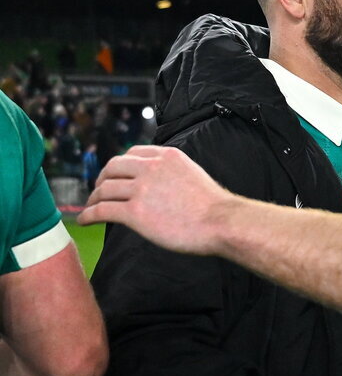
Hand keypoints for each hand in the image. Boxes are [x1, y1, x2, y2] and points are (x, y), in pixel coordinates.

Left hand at [78, 146, 228, 254]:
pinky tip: (85, 220)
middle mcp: (150, 167)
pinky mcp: (135, 212)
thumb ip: (172, 174)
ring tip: (90, 208)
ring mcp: (141, 189)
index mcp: (165, 156)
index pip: (132, 153)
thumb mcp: (192, 174)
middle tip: (98, 190)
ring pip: (105, 189)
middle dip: (101, 179)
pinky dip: (89, 214)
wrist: (220, 222)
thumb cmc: (214, 207)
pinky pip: (102, 210)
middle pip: (112, 168)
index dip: (119, 165)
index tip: (115, 176)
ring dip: (94, 198)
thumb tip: (161, 186)